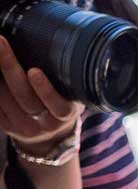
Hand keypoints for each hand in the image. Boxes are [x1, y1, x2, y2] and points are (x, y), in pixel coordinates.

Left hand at [0, 37, 82, 155]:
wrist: (49, 136)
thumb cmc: (61, 106)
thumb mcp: (71, 98)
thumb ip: (64, 82)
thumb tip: (47, 47)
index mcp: (65, 116)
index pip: (57, 106)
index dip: (45, 90)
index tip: (35, 71)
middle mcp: (45, 125)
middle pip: (25, 97)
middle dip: (10, 68)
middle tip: (1, 43)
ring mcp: (24, 127)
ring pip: (4, 99)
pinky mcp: (7, 126)